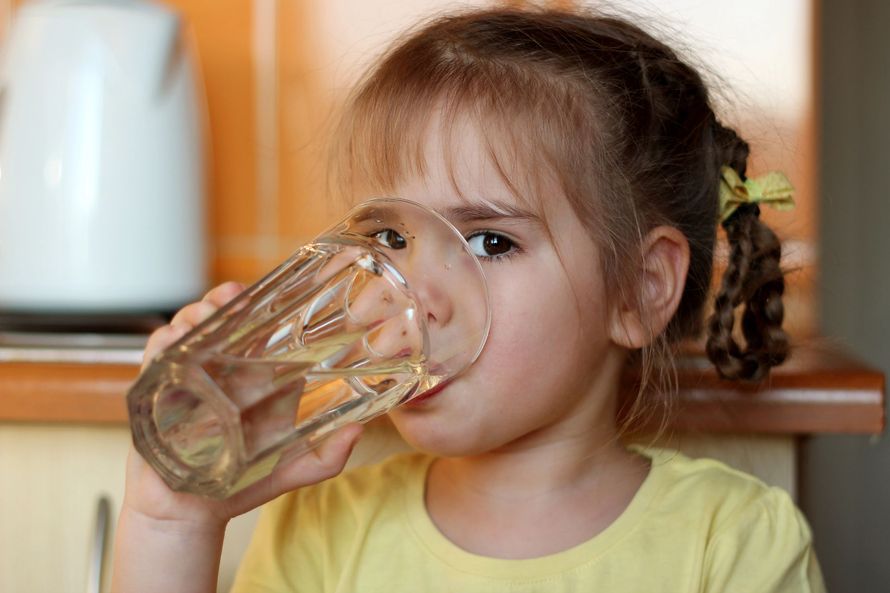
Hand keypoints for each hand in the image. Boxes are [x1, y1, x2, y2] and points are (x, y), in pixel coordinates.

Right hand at [122, 281, 363, 528]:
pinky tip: (173, 343)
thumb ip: (329, 455)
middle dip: (215, 301)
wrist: (191, 514)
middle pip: (213, 320)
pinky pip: (154, 357)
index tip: (251, 291)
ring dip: (190, 316)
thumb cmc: (241, 486)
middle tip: (226, 298)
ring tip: (200, 319)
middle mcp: (217, 373)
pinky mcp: (157, 394)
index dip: (249, 304)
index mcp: (249, 379)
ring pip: (182, 330)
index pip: (249, 329)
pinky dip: (161, 343)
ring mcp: (186, 381)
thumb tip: (358, 431)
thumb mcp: (294, 468)